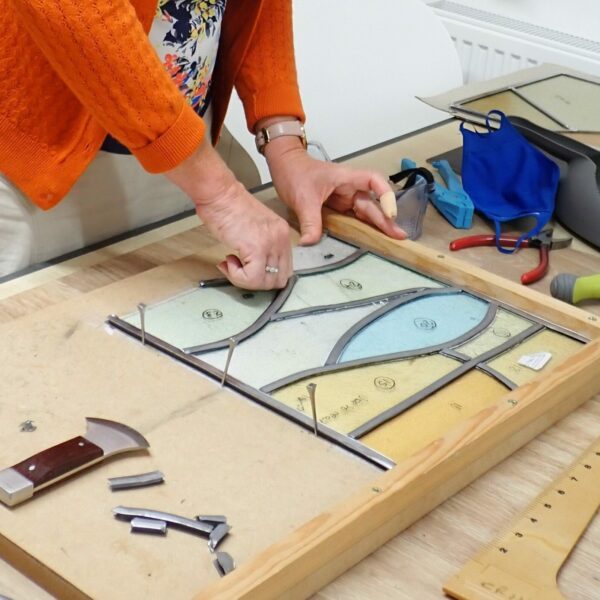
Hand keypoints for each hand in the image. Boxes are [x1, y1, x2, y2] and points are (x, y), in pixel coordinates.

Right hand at [165, 139, 291, 289]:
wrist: (219, 193)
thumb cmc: (228, 207)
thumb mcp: (253, 228)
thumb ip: (260, 247)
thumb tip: (255, 270)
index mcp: (282, 234)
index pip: (284, 269)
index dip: (264, 275)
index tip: (247, 268)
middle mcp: (281, 239)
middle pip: (278, 280)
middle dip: (256, 282)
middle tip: (238, 270)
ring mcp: (271, 243)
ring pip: (264, 282)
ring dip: (243, 279)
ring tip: (230, 263)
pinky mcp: (256, 248)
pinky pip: (251, 278)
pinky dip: (236, 276)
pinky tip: (227, 261)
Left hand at [264, 137, 406, 244]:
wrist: (284, 167)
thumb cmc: (296, 173)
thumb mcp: (302, 198)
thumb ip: (309, 221)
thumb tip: (310, 243)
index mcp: (346, 178)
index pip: (375, 182)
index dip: (386, 196)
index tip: (389, 213)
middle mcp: (350, 188)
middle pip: (372, 204)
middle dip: (386, 220)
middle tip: (399, 237)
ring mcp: (345, 199)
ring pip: (365, 213)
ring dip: (377, 226)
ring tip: (392, 240)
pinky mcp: (338, 208)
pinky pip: (353, 219)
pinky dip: (362, 228)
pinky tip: (371, 240)